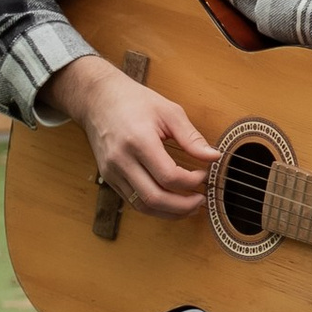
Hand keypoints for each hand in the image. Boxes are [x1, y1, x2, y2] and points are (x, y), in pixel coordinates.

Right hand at [46, 51, 218, 215]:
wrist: (98, 99)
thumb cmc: (134, 101)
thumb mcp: (169, 112)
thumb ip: (192, 137)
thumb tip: (214, 156)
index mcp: (139, 141)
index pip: (169, 176)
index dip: (191, 182)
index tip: (204, 175)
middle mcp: (121, 160)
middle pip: (154, 198)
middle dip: (182, 206)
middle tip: (200, 200)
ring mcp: (112, 171)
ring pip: (142, 205)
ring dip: (169, 212)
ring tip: (189, 206)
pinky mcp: (108, 177)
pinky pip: (132, 201)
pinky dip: (154, 207)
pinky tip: (170, 201)